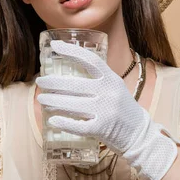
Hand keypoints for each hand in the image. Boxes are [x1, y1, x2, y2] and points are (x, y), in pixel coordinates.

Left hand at [36, 40, 179, 179]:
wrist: (139, 134)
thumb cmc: (121, 108)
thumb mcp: (115, 87)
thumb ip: (97, 78)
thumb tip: (69, 66)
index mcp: (112, 79)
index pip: (90, 60)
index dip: (71, 51)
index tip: (55, 45)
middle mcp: (109, 93)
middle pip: (73, 84)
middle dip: (52, 82)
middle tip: (40, 81)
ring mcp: (106, 112)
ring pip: (71, 104)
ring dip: (52, 101)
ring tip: (41, 99)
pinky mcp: (102, 129)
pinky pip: (77, 125)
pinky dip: (63, 123)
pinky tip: (52, 120)